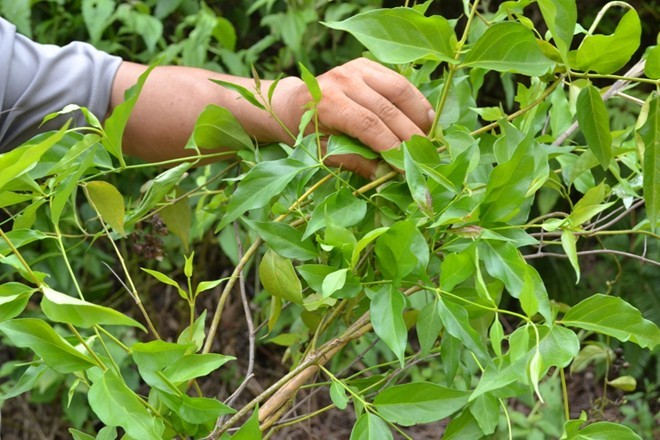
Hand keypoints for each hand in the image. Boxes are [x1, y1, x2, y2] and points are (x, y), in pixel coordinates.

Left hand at [271, 58, 434, 177]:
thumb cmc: (308, 133)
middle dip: (409, 135)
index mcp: (327, 103)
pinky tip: (425, 118)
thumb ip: (355, 162)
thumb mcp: (324, 153)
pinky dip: (415, 100)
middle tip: (425, 155)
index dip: (391, 146)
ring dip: (419, 114)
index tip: (407, 166)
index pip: (368, 125)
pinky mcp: (367, 65)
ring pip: (399, 90)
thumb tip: (387, 176)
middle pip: (387, 108)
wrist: (293, 102)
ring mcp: (356, 68)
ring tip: (430, 136)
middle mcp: (342, 80)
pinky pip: (398, 81)